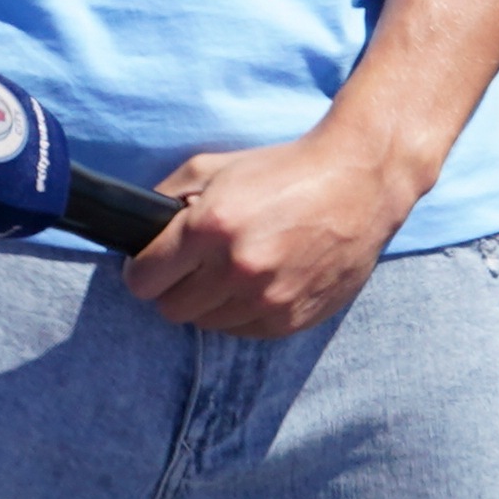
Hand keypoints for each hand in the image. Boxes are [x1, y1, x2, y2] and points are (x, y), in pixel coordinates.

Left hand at [122, 123, 422, 336]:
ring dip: (211, 302)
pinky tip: (261, 281)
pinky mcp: (293, 319)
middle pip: (171, 309)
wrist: (358, 182)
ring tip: (234, 269)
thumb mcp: (214, 166)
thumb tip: (141, 230)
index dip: (143, 270)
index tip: (153, 263)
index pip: (143, 280)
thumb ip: (168, 196)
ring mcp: (268, 300)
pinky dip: (243, 312)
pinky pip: (244, 332)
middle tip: (193, 265)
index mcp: (210, 227)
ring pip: (207, 324)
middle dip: (175, 286)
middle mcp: (237, 269)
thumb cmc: (283, 170)